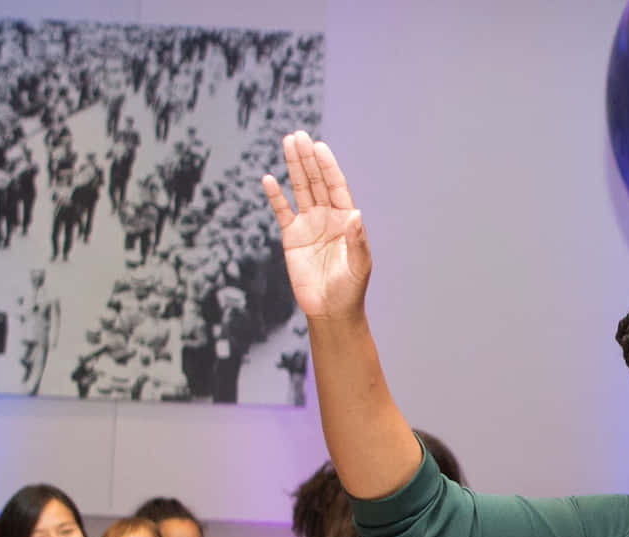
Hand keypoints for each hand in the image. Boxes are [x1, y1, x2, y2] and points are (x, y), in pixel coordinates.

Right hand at [261, 132, 368, 320]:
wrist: (330, 310)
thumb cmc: (350, 289)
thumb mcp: (359, 265)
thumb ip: (357, 240)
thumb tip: (355, 215)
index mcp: (346, 220)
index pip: (336, 186)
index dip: (328, 166)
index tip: (319, 146)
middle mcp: (327, 217)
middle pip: (316, 181)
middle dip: (307, 159)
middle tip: (298, 135)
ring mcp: (308, 225)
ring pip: (300, 190)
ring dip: (293, 167)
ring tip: (287, 142)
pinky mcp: (292, 237)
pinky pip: (282, 211)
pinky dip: (275, 196)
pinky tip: (269, 179)